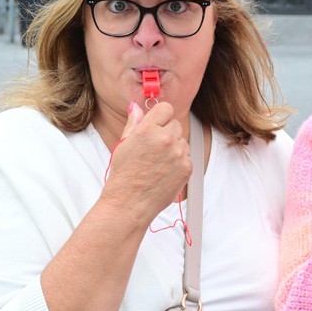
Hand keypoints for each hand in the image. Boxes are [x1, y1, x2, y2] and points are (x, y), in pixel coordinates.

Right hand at [100, 102, 192, 225]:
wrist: (130, 203)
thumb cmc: (124, 175)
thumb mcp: (124, 144)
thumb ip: (134, 123)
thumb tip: (136, 107)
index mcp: (148, 130)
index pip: (166, 108)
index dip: (160, 117)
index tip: (156, 125)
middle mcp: (166, 139)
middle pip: (175, 124)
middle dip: (166, 132)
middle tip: (152, 149)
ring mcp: (179, 154)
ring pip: (182, 140)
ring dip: (173, 147)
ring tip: (157, 162)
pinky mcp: (187, 167)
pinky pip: (186, 156)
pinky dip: (178, 161)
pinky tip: (164, 171)